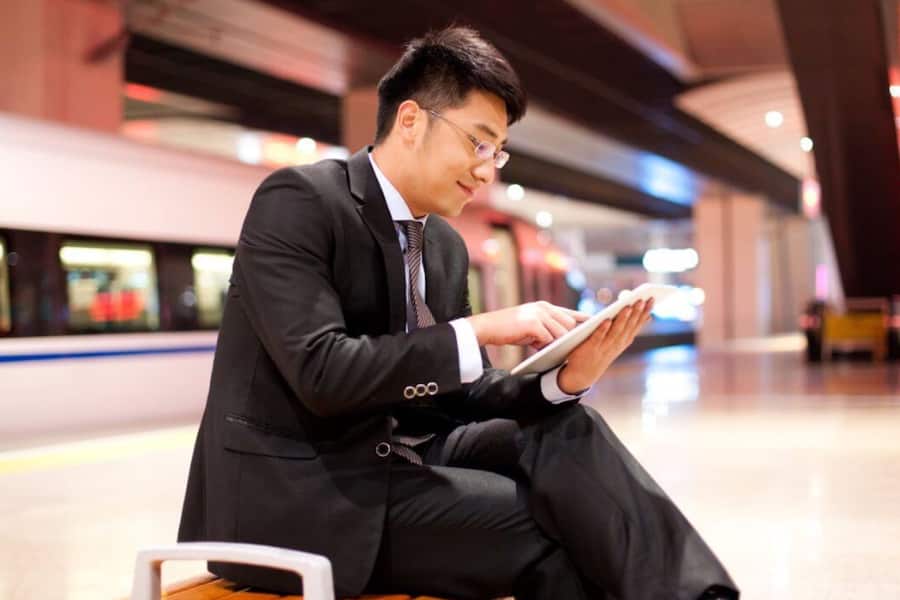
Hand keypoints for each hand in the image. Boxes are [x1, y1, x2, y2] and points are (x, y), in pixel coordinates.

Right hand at [466, 301, 589, 349]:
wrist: (488, 327)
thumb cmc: (508, 330)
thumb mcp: (530, 328)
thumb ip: (545, 330)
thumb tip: (557, 342)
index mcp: (544, 307)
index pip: (570, 313)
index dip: (583, 320)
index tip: (596, 325)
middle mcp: (544, 308)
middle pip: (569, 324)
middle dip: (570, 337)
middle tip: (571, 349)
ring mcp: (538, 314)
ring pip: (561, 332)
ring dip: (558, 343)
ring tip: (555, 351)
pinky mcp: (532, 324)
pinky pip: (548, 338)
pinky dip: (546, 346)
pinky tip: (540, 350)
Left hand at [557, 299, 653, 393]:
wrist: (584, 373)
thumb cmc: (603, 350)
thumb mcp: (619, 340)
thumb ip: (630, 327)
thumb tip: (648, 316)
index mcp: (625, 340)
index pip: (637, 323)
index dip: (645, 311)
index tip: (652, 298)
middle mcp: (617, 343)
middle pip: (628, 326)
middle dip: (636, 312)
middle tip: (642, 299)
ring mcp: (605, 347)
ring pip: (615, 331)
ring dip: (622, 319)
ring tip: (627, 306)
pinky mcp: (591, 348)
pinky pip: (598, 337)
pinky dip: (603, 329)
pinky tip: (607, 320)